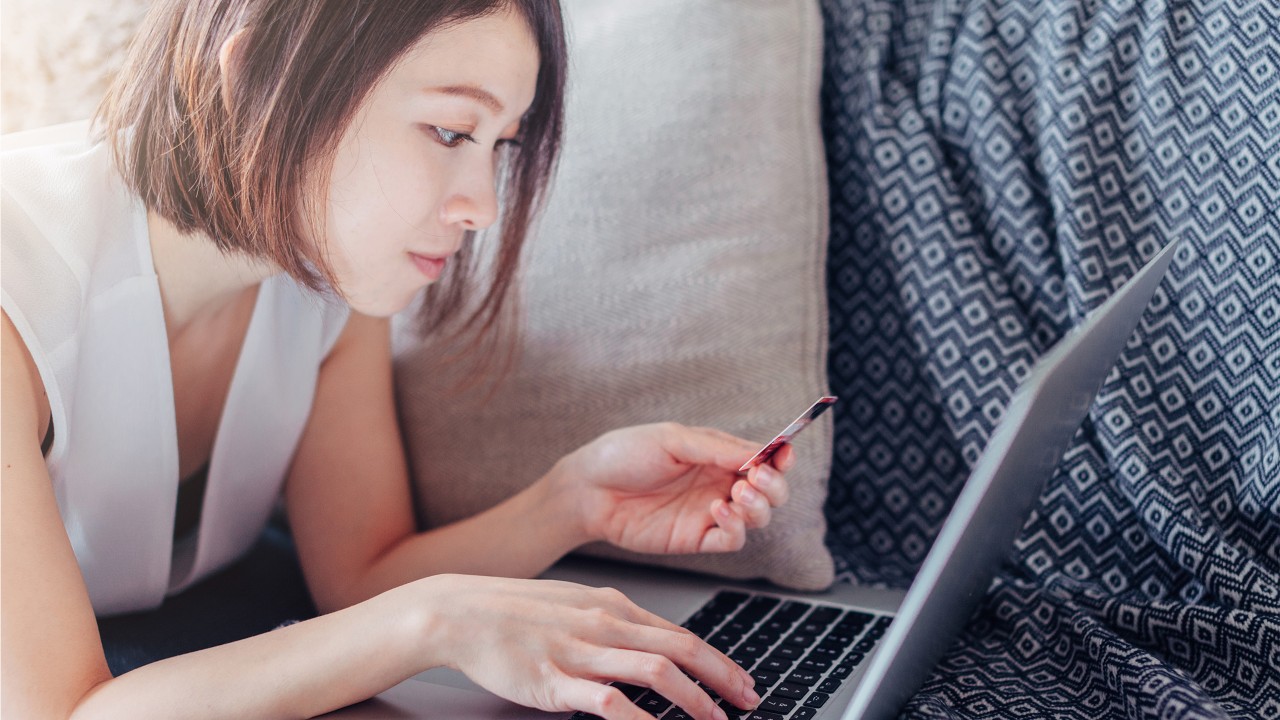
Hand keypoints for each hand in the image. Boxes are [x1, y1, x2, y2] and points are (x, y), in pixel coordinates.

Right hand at [417, 574, 759, 719]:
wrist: (460, 612)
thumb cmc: (514, 612)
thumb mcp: (574, 604)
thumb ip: (613, 624)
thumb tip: (650, 644)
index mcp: (612, 605)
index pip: (679, 634)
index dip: (717, 659)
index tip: (741, 680)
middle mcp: (604, 624)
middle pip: (680, 650)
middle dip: (722, 678)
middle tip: (748, 701)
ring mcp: (580, 651)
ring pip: (655, 671)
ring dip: (694, 700)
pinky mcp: (554, 680)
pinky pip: (607, 701)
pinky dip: (639, 719)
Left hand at [551, 423, 795, 554]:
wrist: (589, 489)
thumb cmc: (625, 454)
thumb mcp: (671, 439)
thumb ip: (716, 448)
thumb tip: (759, 454)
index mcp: (719, 454)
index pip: (765, 458)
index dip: (781, 458)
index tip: (782, 455)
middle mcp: (720, 482)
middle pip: (771, 491)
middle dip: (775, 486)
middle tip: (756, 479)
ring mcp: (710, 512)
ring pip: (758, 518)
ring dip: (759, 507)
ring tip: (738, 494)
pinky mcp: (696, 538)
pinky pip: (732, 540)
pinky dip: (735, 528)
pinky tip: (717, 510)